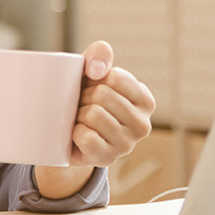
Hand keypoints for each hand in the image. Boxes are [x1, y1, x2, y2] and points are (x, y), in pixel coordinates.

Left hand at [68, 40, 155, 167]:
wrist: (68, 133)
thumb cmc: (85, 96)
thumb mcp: (93, 69)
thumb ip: (100, 54)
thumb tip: (97, 70)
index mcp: (145, 100)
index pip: (114, 77)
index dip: (95, 79)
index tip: (95, 88)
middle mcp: (143, 125)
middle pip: (102, 95)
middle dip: (85, 97)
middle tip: (84, 106)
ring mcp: (127, 145)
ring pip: (93, 115)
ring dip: (78, 115)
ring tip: (81, 119)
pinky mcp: (108, 159)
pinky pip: (86, 138)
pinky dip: (75, 133)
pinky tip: (78, 135)